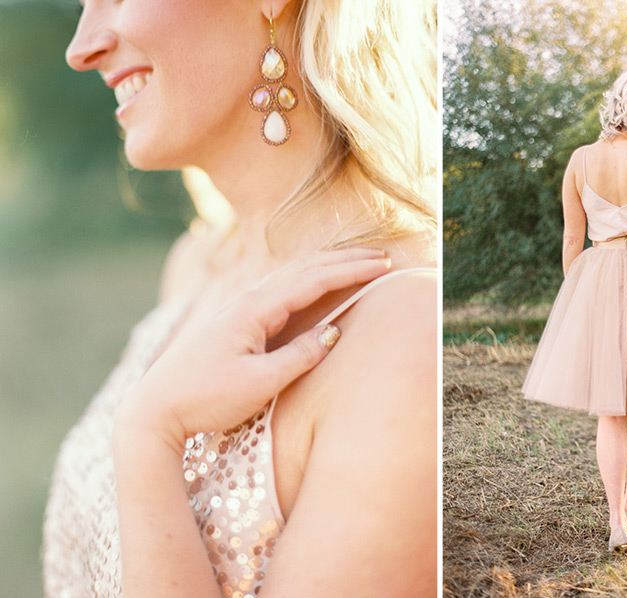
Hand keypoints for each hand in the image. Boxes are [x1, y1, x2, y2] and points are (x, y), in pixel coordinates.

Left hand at [115, 248, 390, 452]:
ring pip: (293, 275)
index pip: (313, 280)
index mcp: (254, 309)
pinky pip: (282, 291)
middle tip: (383, 256)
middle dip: (346, 260)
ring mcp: (241, 309)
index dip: (351, 271)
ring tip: (359, 262)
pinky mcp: (238, 323)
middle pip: (305, 268)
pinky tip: (317, 283)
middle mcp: (247, 300)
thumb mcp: (259, 383)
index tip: (384, 265)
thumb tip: (333, 333)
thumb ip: (300, 356)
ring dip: (328, 266)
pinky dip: (309, 280)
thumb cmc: (205, 398)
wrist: (156, 409)